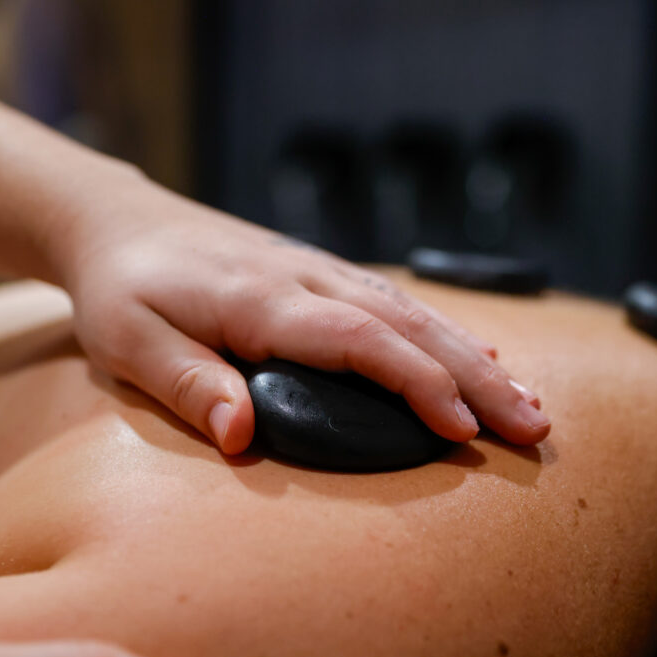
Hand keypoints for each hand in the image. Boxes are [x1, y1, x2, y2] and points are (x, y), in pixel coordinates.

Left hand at [61, 188, 549, 453]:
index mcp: (265, 301)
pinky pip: (397, 304)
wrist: (122, 220)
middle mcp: (307, 279)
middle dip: (477, 378)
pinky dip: (445, 333)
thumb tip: (241, 435)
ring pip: (415, 313)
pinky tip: (479, 356)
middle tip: (534, 425)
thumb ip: (189, 383)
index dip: (418, 383)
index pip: (360, 341)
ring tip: (528, 401)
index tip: (463, 427)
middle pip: (409, 327)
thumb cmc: (124, 289)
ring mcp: (320, 271)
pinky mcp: (322, 274)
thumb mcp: (131, 342)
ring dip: (476, 358)